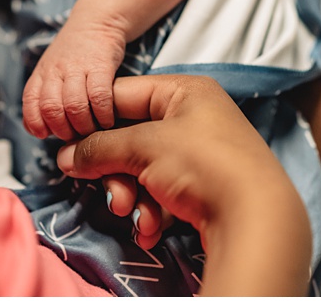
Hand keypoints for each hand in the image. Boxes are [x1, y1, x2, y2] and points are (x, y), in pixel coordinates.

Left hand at [22, 16, 126, 140]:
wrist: (96, 21)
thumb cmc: (74, 54)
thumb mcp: (50, 71)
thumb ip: (42, 97)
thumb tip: (36, 130)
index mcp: (41, 74)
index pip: (30, 104)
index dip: (36, 124)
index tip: (48, 135)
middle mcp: (55, 71)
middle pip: (51, 109)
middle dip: (63, 130)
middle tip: (76, 136)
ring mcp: (77, 67)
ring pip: (74, 106)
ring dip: (84, 126)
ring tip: (93, 130)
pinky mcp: (101, 65)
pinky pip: (99, 96)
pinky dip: (103, 115)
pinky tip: (108, 120)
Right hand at [57, 75, 310, 295]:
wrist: (255, 219)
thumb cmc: (201, 163)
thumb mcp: (142, 147)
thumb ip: (98, 148)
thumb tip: (66, 157)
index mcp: (183, 91)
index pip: (121, 96)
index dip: (92, 121)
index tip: (67, 145)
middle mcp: (192, 117)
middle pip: (130, 138)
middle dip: (115, 171)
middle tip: (110, 193)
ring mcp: (199, 152)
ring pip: (142, 169)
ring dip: (131, 195)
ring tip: (134, 214)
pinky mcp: (203, 185)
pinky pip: (161, 191)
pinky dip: (152, 210)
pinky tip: (152, 228)